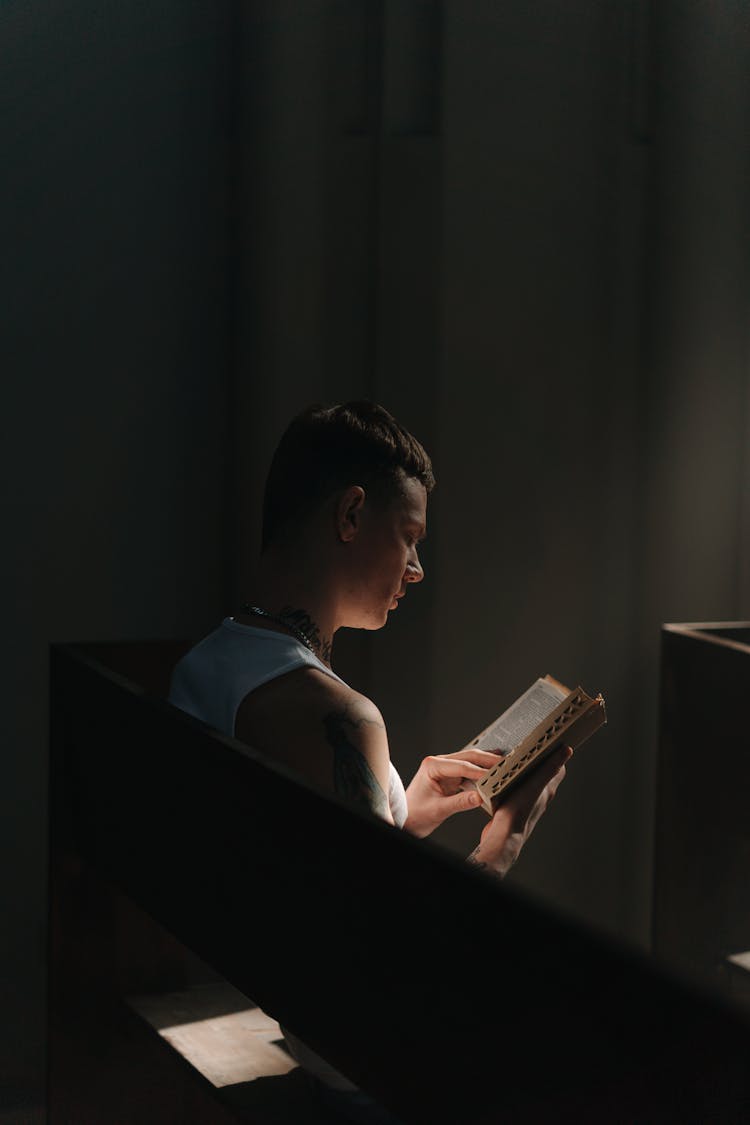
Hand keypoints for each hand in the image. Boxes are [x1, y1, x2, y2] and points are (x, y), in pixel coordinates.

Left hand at [404, 749, 502, 837]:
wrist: (406, 819)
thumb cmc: (415, 813)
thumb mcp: (438, 809)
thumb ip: (460, 802)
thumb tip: (480, 797)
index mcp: (432, 766)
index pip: (462, 766)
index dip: (480, 771)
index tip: (495, 777)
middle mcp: (438, 763)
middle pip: (468, 757)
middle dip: (487, 760)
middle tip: (506, 763)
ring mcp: (444, 769)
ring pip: (470, 762)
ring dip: (486, 764)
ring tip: (503, 766)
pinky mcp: (449, 777)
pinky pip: (468, 772)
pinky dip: (481, 773)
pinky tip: (492, 772)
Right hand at [466, 744, 572, 877]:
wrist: (503, 837)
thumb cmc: (519, 811)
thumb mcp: (535, 784)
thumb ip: (550, 768)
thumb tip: (567, 751)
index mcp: (547, 790)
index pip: (558, 769)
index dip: (556, 755)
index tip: (550, 743)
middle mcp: (539, 797)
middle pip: (542, 774)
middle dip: (537, 761)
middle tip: (528, 748)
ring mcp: (526, 802)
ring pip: (527, 782)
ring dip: (522, 772)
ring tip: (512, 761)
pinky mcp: (513, 807)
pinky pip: (514, 790)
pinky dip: (510, 782)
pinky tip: (499, 779)